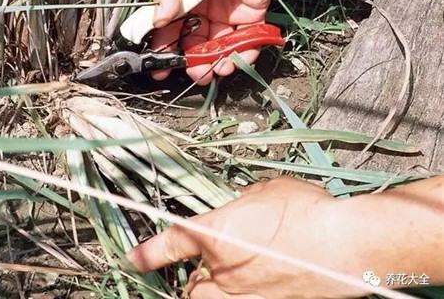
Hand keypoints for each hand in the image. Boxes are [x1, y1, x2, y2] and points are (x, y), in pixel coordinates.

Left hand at [126, 177, 366, 298]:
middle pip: (190, 288)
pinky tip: (261, 277)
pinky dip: (242, 293)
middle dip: (192, 279)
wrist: (346, 243)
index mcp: (217, 234)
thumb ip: (243, 203)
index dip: (149, 253)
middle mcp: (225, 270)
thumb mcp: (266, 192)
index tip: (135, 258)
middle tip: (203, 266)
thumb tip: (239, 209)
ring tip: (232, 274)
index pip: (171, 244)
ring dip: (212, 289)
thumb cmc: (308, 211)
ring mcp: (247, 294)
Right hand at [150, 0, 316, 84]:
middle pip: (194, 45)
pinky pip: (245, 43)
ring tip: (218, 69)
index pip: (171, 29)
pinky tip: (238, 59)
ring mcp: (227, 17)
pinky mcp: (250, 19)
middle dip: (193, 62)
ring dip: (217, 63)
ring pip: (219, 48)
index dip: (164, 48)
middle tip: (194, 72)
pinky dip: (243, 55)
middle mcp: (204, 12)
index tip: (160, 65)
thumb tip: (159, 19)